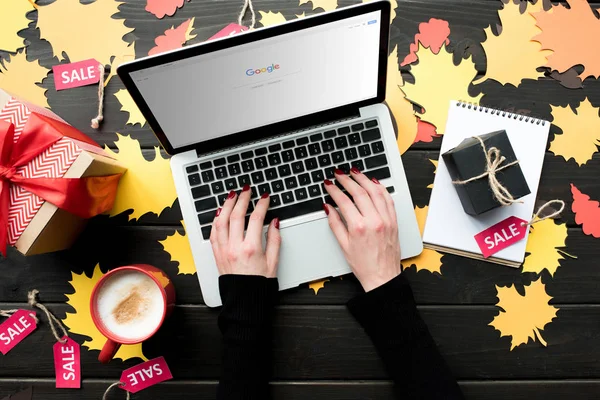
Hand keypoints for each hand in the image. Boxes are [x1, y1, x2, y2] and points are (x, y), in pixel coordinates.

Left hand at [210, 185, 280, 277]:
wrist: (243, 299)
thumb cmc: (258, 283)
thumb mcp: (273, 262)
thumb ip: (274, 240)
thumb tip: (275, 222)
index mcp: (251, 249)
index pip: (256, 218)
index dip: (262, 204)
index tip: (265, 197)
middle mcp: (234, 247)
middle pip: (236, 215)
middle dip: (242, 199)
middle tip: (247, 190)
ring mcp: (223, 249)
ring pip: (221, 221)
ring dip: (227, 205)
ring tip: (232, 196)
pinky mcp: (216, 253)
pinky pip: (213, 232)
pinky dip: (216, 220)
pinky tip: (221, 213)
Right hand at [323, 168, 400, 291]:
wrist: (383, 276)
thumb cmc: (364, 265)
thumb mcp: (343, 245)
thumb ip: (335, 224)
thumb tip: (328, 208)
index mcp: (359, 227)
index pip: (344, 201)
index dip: (334, 190)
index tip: (329, 184)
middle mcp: (374, 221)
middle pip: (360, 192)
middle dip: (347, 180)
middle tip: (339, 173)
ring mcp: (386, 220)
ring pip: (375, 191)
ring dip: (364, 179)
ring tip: (355, 173)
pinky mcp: (394, 221)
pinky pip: (388, 199)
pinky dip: (380, 188)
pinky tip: (373, 183)